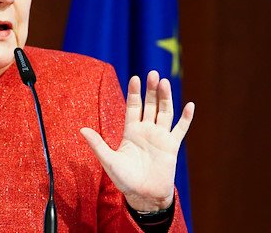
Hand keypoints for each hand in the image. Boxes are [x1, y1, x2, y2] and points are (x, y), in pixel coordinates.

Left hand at [80, 71, 193, 211]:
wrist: (143, 196)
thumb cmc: (124, 179)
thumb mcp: (108, 160)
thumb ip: (97, 144)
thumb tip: (81, 130)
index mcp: (131, 131)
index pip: (133, 106)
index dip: (134, 92)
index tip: (135, 77)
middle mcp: (146, 131)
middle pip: (150, 105)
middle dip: (151, 90)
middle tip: (152, 73)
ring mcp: (160, 137)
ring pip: (164, 112)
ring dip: (166, 98)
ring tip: (164, 82)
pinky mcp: (171, 147)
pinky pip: (180, 130)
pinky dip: (186, 118)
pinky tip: (190, 105)